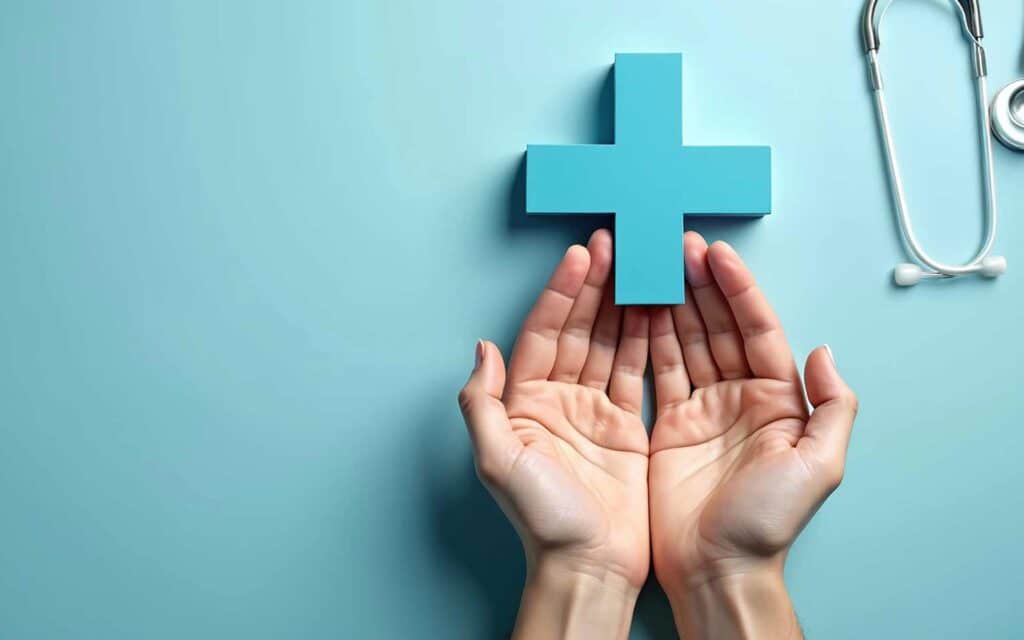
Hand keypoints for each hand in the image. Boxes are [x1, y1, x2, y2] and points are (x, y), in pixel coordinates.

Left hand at [458, 230, 649, 638]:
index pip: (544, 331)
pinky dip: (645, 339)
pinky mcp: (624, 426)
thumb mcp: (498, 460)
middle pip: (577, 328)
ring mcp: (591, 410)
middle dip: (595, 285)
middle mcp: (556, 399)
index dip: (562, 292)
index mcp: (524, 401)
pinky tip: (655, 309)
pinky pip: (632, 370)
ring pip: (607, 342)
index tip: (580, 256)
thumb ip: (482, 402)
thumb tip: (482, 348)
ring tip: (638, 265)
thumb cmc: (541, 519)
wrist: (588, 566)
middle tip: (616, 244)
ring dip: (621, 303)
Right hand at [648, 233, 857, 638]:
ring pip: (687, 340)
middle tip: (678, 245)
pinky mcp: (670, 424)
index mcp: (778, 400)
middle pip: (719, 326)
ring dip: (673, 301)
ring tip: (656, 264)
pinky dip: (649, 337)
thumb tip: (823, 350)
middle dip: (700, 284)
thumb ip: (831, 406)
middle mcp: (741, 396)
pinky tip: (640, 307)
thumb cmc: (767, 522)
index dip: (738, 290)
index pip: (757, 330)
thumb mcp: (819, 466)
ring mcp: (704, 408)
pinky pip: (660, 369)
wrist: (717, 568)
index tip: (717, 255)